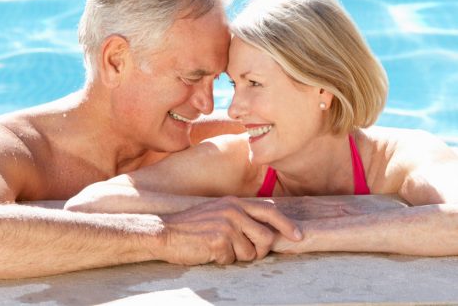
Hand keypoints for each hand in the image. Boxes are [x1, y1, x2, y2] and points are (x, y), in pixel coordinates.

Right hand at [159, 196, 301, 264]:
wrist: (165, 232)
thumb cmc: (193, 225)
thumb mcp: (219, 212)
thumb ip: (241, 217)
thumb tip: (265, 231)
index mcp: (235, 202)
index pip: (270, 210)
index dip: (286, 224)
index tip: (298, 235)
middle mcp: (233, 210)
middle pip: (266, 236)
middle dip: (261, 250)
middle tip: (250, 253)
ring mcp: (226, 225)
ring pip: (250, 253)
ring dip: (238, 257)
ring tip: (220, 248)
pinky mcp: (218, 240)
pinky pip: (232, 260)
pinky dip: (222, 261)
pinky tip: (210, 252)